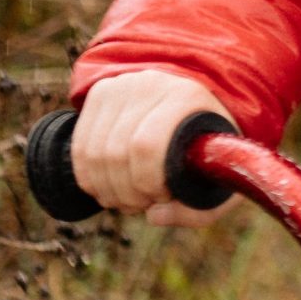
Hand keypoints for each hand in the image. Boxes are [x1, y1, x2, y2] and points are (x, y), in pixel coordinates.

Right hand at [72, 69, 237, 228]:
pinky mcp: (101, 93)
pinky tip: (108, 186)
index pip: (147, 145)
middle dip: (125, 192)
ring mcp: (121, 85)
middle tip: (143, 202)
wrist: (196, 103)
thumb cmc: (209, 146)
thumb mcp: (220, 179)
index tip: (162, 196)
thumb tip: (154, 215)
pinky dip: (88, 177)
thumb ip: (199, 210)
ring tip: (127, 198)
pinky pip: (80, 146)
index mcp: (186, 96)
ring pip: (92, 152)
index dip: (146, 182)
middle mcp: (151, 84)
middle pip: (115, 152)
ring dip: (105, 189)